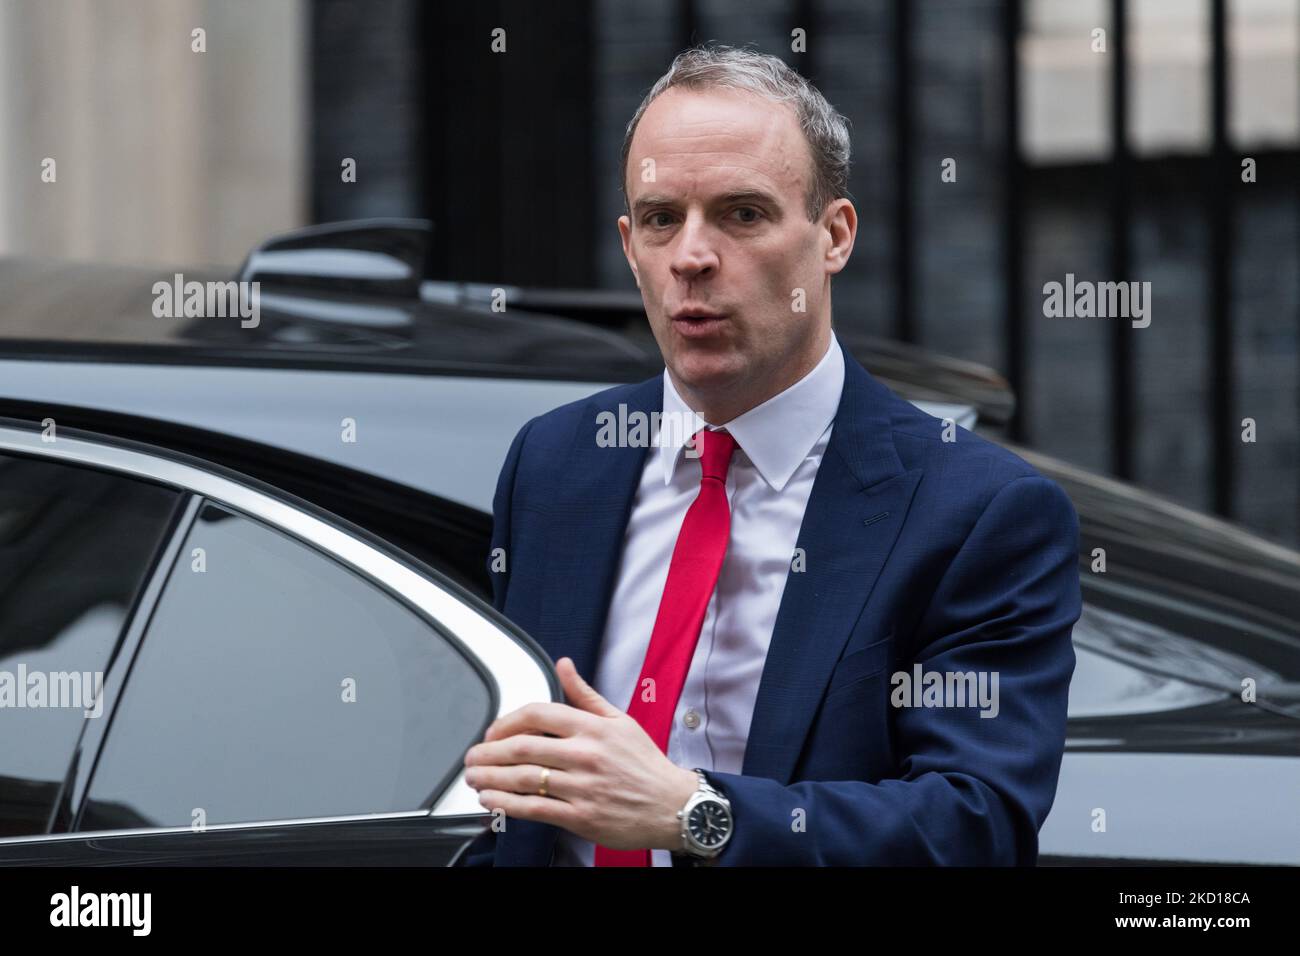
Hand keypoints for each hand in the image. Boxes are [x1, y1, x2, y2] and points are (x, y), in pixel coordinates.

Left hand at [462, 657, 698, 850]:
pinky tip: (492, 802)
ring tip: (474, 778)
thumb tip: (564, 664)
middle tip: (472, 757)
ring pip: (524, 779)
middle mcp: (586, 755)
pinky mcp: (581, 816)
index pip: (538, 714)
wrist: (673, 805)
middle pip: (523, 747)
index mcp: (593, 727)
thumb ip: (585, 694)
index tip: (493, 731)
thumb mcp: (620, 720)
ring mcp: (583, 787)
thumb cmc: (645, 764)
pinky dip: (507, 805)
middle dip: (489, 752)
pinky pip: (535, 809)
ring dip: (491, 778)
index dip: (506, 722)